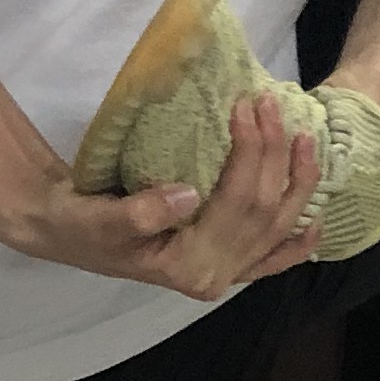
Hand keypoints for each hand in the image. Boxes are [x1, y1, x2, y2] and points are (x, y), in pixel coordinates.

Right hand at [0, 94, 322, 302]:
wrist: (63, 232)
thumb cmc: (79, 223)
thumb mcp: (97, 218)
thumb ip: (138, 213)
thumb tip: (187, 195)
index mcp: (189, 267)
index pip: (237, 203)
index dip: (251, 152)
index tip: (245, 105)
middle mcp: (215, 276)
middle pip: (264, 210)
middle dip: (276, 154)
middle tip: (270, 104)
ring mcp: (225, 273)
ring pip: (279, 227)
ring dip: (299, 183)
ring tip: (303, 138)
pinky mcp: (225, 266)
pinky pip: (273, 259)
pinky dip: (298, 241)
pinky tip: (316, 219)